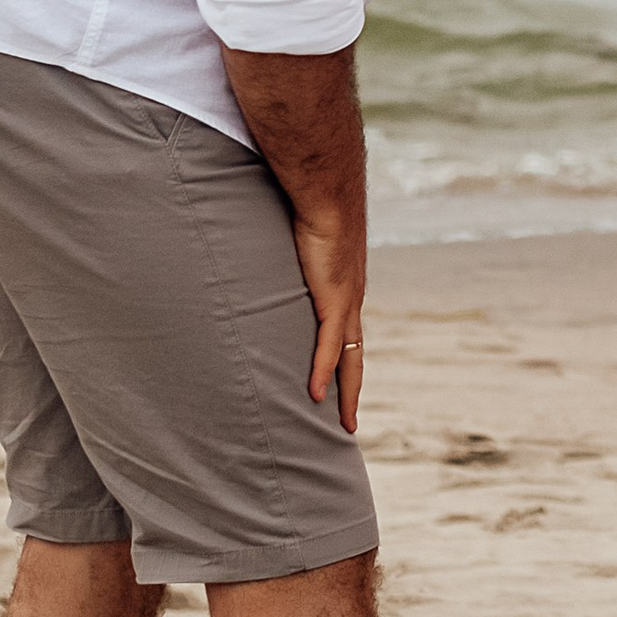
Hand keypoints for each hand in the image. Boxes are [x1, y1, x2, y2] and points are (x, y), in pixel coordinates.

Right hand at [289, 201, 368, 433]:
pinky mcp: (335, 298)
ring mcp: (346, 301)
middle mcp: (351, 300)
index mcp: (345, 289)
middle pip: (355, 356)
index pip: (348, 335)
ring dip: (345, 392)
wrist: (327, 193)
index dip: (345, 362)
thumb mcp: (298, 245)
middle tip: (348, 423)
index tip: (341, 387)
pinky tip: (317, 395)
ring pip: (349, 357)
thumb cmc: (311, 209)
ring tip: (342, 423)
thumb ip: (286, 261)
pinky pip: (330, 344)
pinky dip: (323, 370)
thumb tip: (261, 258)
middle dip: (352, 391)